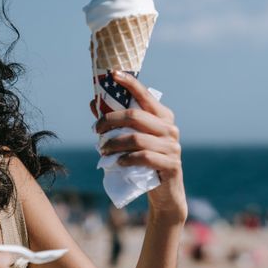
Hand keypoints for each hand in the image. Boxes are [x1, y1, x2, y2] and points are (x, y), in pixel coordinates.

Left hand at [93, 70, 186, 223]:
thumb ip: (116, 121)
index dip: (130, 83)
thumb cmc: (146, 161)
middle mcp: (170, 128)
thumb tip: (94, 102)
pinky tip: (118, 162)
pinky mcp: (171, 165)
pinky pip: (144, 158)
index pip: (145, 95)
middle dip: (110, 120)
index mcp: (163, 116)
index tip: (112, 74)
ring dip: (114, 143)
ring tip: (102, 149)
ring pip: (136, 138)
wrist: (165, 193)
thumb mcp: (132, 139)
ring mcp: (173, 147)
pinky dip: (126, 159)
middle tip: (96, 129)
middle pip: (135, 116)